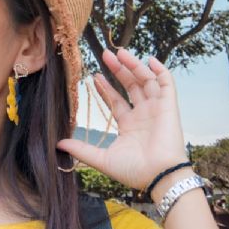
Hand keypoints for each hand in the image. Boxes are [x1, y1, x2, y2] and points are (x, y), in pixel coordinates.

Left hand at [56, 48, 188, 192]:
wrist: (158, 176)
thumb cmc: (134, 171)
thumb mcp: (102, 159)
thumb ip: (81, 149)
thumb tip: (58, 144)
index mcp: (130, 126)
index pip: (117, 101)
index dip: (106, 87)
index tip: (94, 75)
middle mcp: (144, 115)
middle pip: (131, 86)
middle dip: (119, 70)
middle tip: (106, 54)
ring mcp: (157, 109)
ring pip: (146, 81)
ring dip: (134, 66)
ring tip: (120, 52)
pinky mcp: (169, 107)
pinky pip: (167, 84)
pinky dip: (160, 71)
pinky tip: (149, 60)